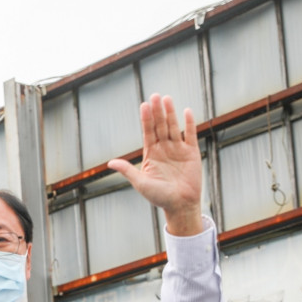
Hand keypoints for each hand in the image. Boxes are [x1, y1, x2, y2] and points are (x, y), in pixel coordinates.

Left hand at [109, 94, 202, 234]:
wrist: (180, 206)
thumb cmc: (159, 197)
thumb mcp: (141, 183)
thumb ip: (128, 170)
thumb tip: (110, 163)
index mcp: (151, 154)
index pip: (148, 132)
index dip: (146, 119)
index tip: (144, 105)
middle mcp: (164, 149)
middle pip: (160, 126)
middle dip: (157, 112)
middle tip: (154, 96)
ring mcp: (178, 150)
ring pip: (173, 127)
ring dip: (170, 113)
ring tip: (167, 99)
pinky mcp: (191, 153)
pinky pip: (190, 135)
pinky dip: (188, 124)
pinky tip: (186, 111)